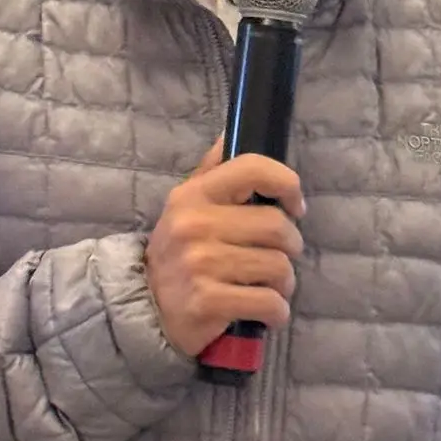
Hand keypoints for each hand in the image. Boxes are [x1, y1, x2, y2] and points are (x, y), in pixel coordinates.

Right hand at [146, 140, 304, 358]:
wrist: (146, 309)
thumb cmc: (180, 252)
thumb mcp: (187, 205)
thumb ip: (213, 168)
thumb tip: (232, 129)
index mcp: (193, 195)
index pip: (253, 169)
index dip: (287, 184)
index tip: (294, 206)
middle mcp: (194, 225)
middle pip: (277, 226)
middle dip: (290, 247)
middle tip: (277, 258)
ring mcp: (200, 265)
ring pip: (279, 267)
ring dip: (284, 283)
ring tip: (267, 286)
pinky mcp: (207, 302)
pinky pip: (269, 303)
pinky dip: (276, 312)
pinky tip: (264, 311)